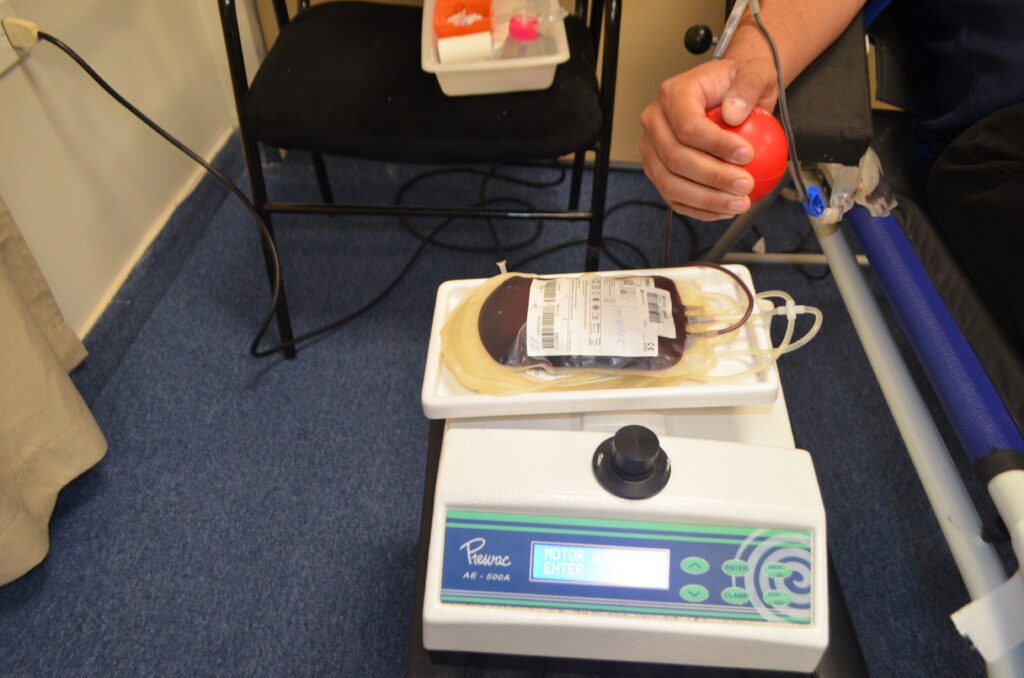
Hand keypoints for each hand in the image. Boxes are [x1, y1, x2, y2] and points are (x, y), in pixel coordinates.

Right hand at [639, 57, 778, 219]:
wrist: (728, 92)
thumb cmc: (738, 82)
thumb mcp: (754, 72)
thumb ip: (748, 86)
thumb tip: (733, 114)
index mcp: (673, 95)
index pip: (688, 126)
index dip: (716, 145)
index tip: (747, 155)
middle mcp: (655, 122)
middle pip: (676, 158)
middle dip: (713, 178)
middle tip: (746, 185)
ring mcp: (653, 149)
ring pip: (671, 184)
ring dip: (706, 200)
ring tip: (740, 203)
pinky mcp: (658, 171)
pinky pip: (675, 198)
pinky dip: (700, 209)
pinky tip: (726, 211)